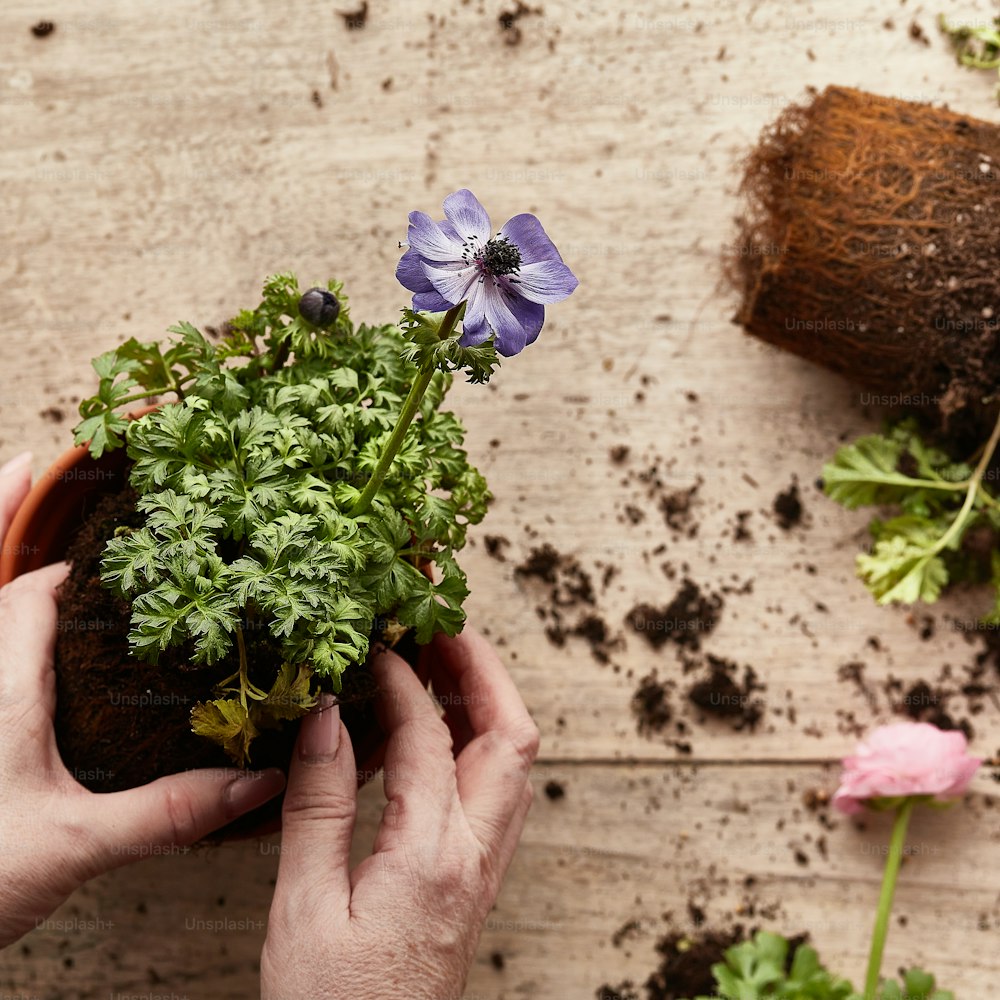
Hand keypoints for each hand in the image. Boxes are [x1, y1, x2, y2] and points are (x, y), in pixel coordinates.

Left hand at [0, 452, 286, 946]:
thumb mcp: (73, 845)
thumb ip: (167, 811)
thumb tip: (256, 780)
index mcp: (1, 686)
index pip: (32, 596)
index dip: (79, 566)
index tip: (129, 540)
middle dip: (3, 516)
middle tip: (32, 464)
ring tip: (21, 511)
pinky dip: (8, 620)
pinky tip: (36, 633)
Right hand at [261, 626, 539, 999]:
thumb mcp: (303, 906)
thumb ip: (318, 805)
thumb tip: (323, 715)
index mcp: (431, 857)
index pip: (430, 736)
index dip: (402, 680)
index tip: (374, 644)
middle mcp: (476, 856)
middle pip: (512, 735)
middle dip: (482, 669)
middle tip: (443, 624)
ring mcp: (485, 869)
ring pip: (515, 761)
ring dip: (488, 700)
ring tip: (443, 661)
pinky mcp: (478, 881)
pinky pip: (498, 789)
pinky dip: (480, 739)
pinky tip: (442, 729)